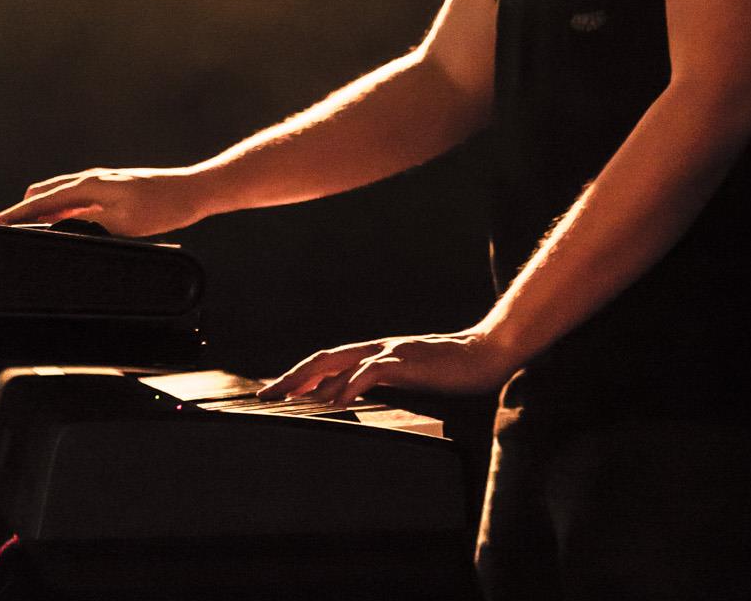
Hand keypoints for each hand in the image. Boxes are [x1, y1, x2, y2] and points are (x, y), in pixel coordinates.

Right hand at [0, 166, 209, 237]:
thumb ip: (88, 227)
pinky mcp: (111, 191)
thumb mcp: (122, 225)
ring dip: (38, 212)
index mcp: (90, 185)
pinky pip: (76, 201)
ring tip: (17, 229)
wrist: (195, 190)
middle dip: (19, 212)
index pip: (40, 202)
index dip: (13, 215)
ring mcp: (102, 184)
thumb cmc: (164, 205)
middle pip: (44, 195)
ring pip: (59, 197)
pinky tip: (54, 223)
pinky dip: (58, 211)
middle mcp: (92, 180)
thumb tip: (60, 233)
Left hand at [258, 327, 513, 409]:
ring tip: (287, 399)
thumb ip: (382, 386)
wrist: (485, 353)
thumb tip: (354, 403)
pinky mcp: (406, 361)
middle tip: (265, 396)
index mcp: (376, 353)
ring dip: (311, 382)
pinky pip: (371, 373)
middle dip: (292, 377)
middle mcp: (376, 348)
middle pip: (323, 358)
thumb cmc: (452, 370)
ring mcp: (390, 352)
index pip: (328, 361)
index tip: (276, 393)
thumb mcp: (410, 379)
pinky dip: (350, 386)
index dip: (300, 375)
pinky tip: (336, 403)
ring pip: (339, 362)